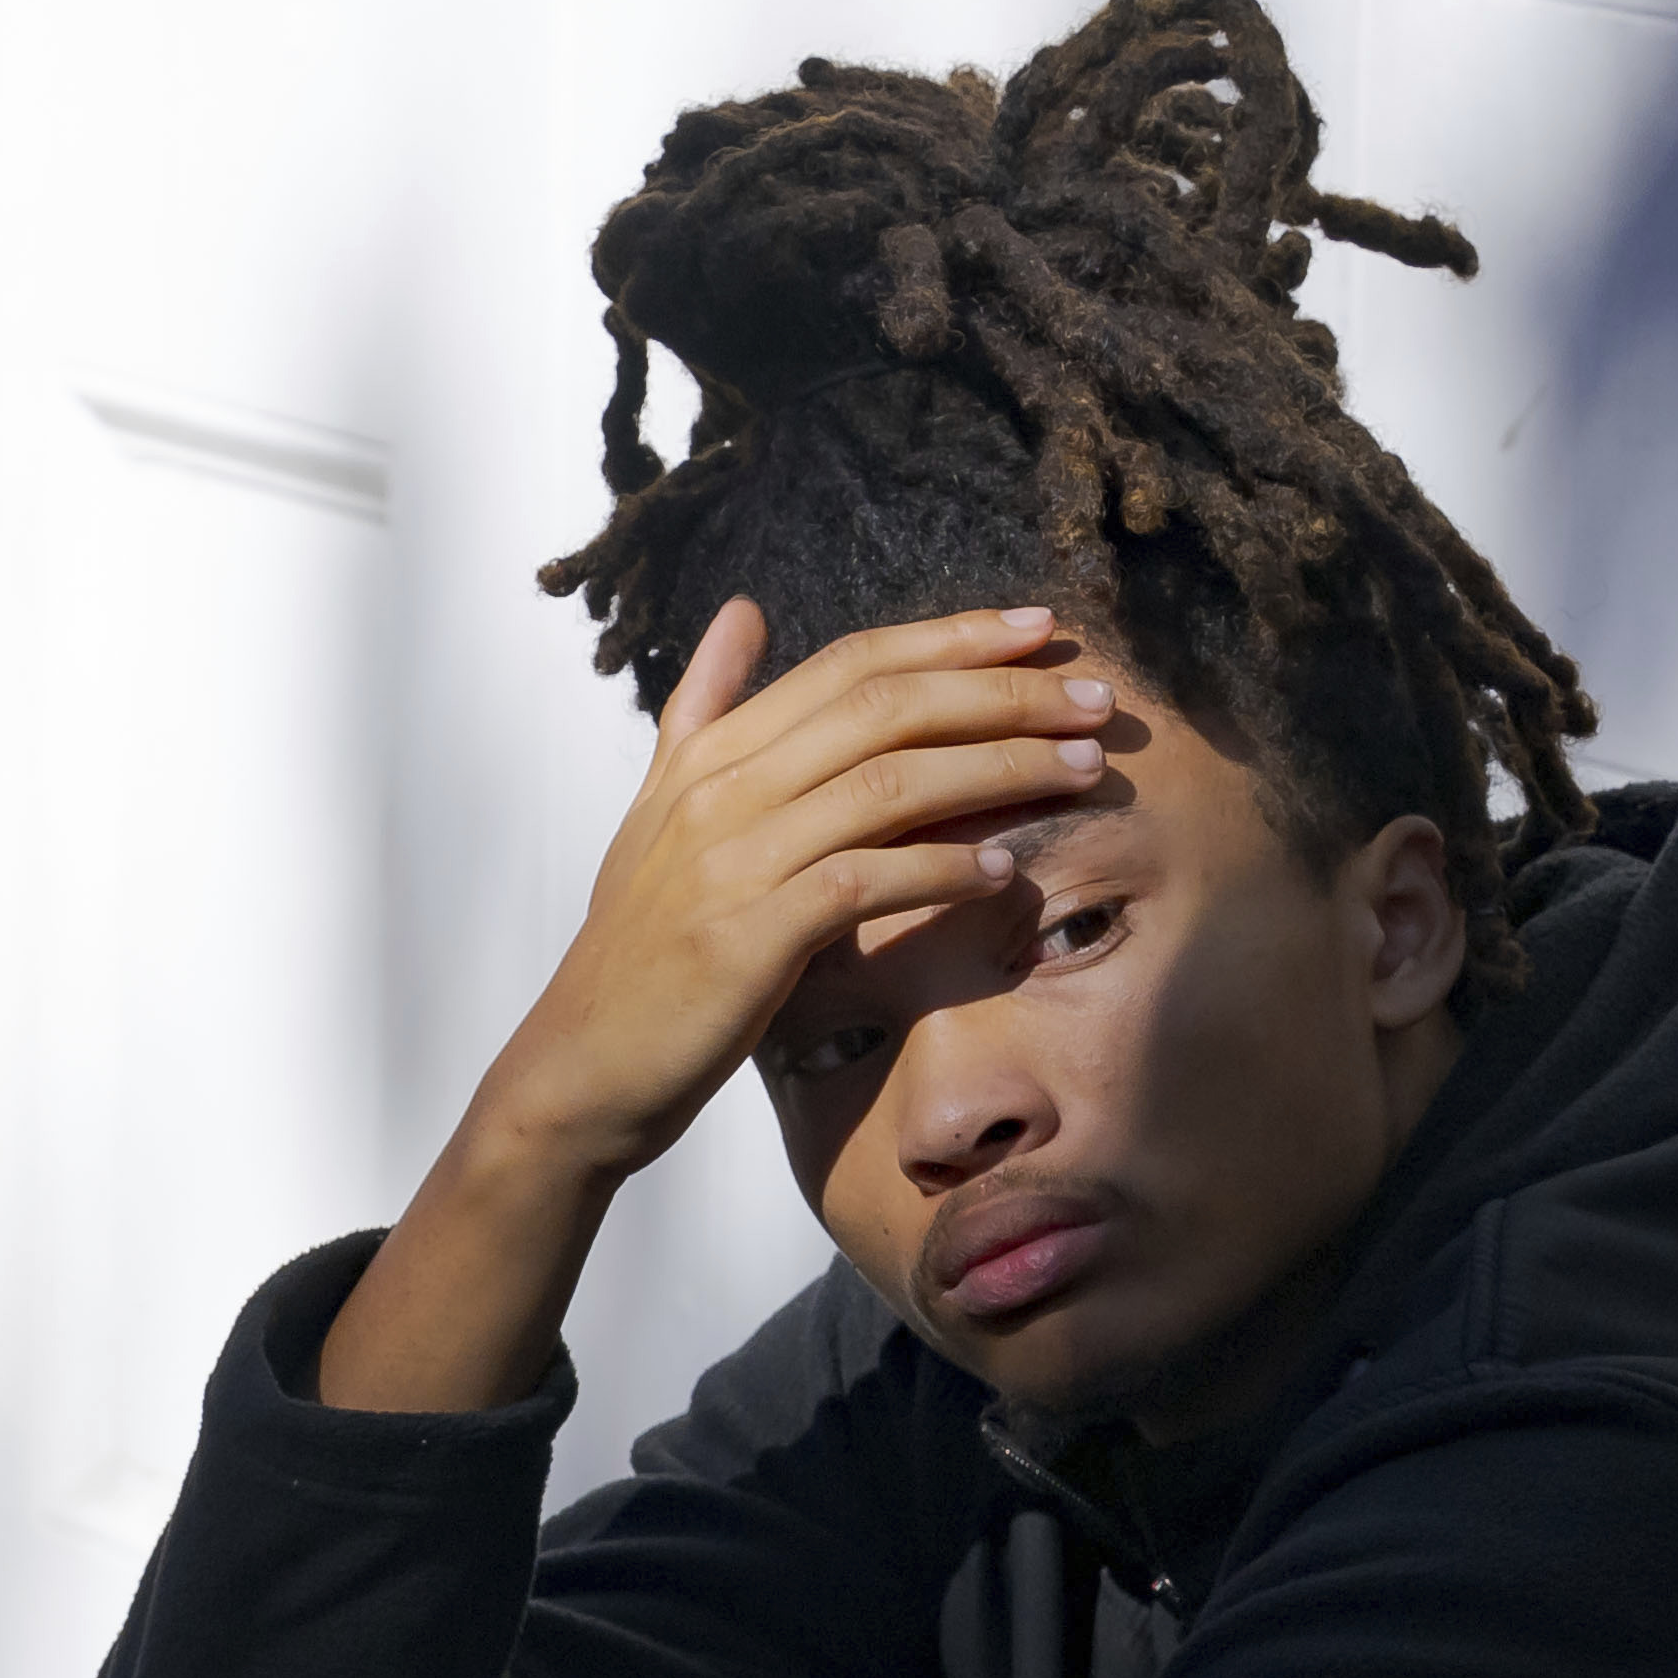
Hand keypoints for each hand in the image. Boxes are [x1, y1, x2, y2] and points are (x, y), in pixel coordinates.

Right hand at [312, 599, 1121, 1416]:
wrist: (580, 1066)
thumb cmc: (641, 949)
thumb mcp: (661, 812)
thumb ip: (706, 708)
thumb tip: (743, 611)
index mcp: (711, 751)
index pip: (851, 664)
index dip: (952, 639)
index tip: (1040, 631)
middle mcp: (721, 789)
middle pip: (886, 708)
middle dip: (1003, 695)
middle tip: (1097, 697)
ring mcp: (732, 859)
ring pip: (891, 785)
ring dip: (1000, 772)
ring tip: (1084, 770)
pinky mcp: (748, 936)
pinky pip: (866, 882)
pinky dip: (941, 870)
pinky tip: (1005, 872)